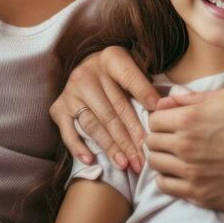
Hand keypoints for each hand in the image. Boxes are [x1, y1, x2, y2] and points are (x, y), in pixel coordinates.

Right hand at [50, 46, 159, 173]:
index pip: (130, 79)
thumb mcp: (134, 67)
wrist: (89, 65)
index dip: (145, 97)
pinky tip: (91, 161)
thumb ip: (147, 85)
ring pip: (94, 124)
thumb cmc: (118, 73)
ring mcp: (71, 91)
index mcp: (111, 58)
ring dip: (110, 147)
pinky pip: (68, 131)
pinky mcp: (58, 107)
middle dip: (130, 138)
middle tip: (143, 158)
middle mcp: (87, 73)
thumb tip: (165, 106)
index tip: (158, 118)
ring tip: (125, 164)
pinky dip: (78, 147)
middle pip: (113, 111)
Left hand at [146, 87, 223, 213]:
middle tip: (174, 138)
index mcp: (191, 119)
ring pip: (155, 164)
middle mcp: (186, 146)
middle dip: (160, 137)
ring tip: (177, 155)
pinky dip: (167, 179)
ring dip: (162, 157)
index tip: (172, 121)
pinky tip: (181, 173)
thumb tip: (172, 95)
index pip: (154, 117)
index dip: (162, 117)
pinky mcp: (200, 195)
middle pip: (151, 141)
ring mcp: (191, 173)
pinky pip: (166, 187)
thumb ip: (198, 97)